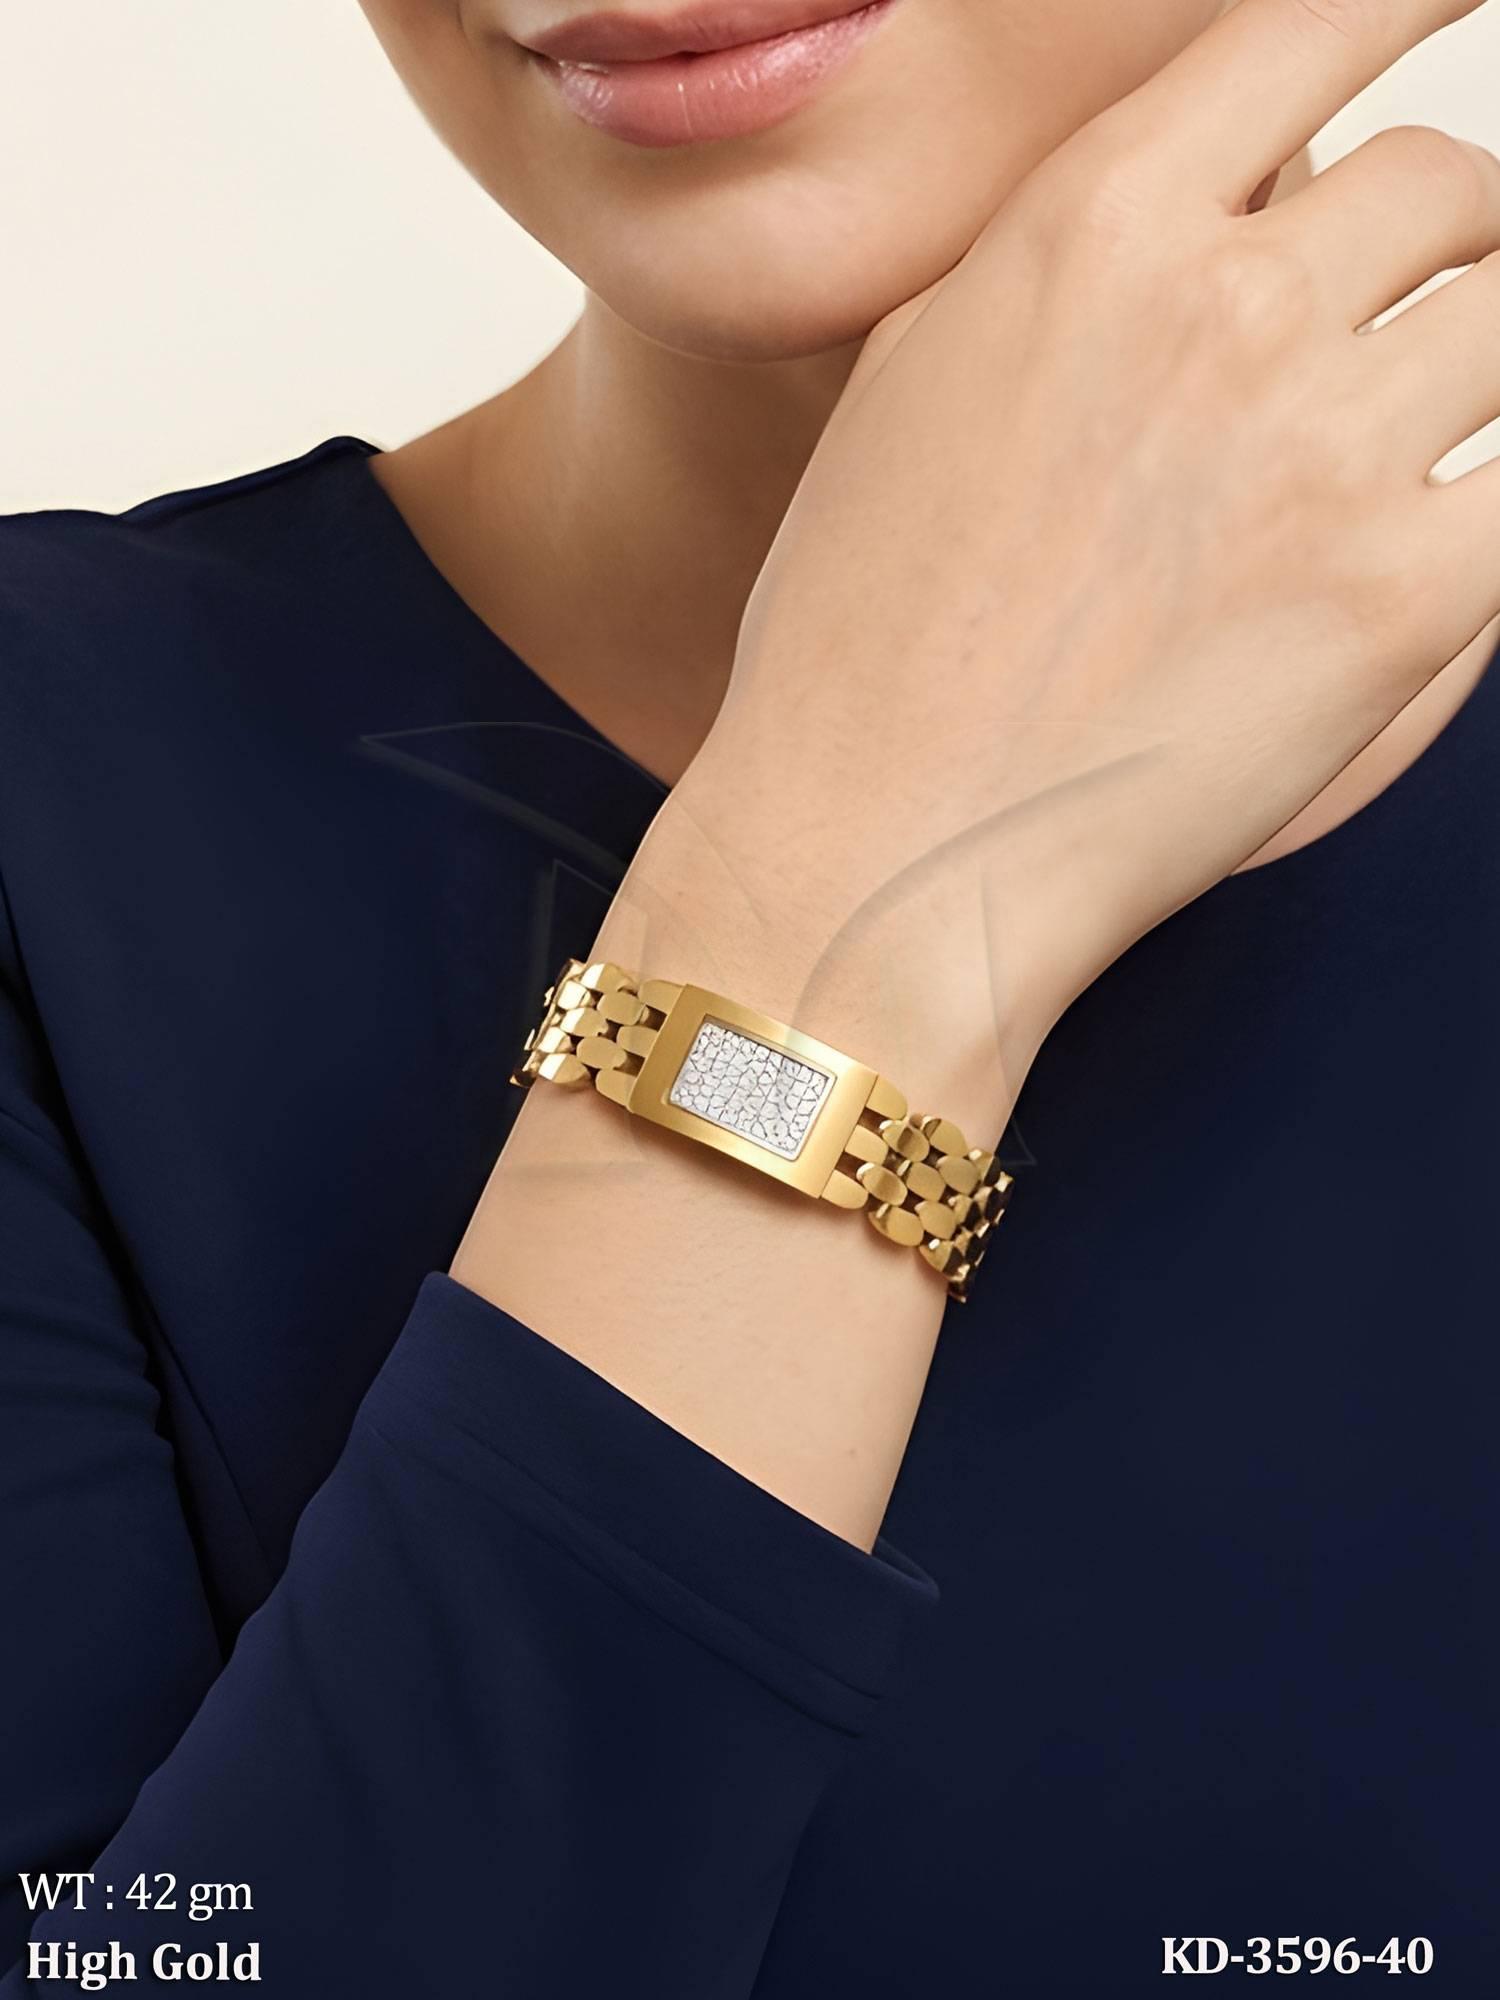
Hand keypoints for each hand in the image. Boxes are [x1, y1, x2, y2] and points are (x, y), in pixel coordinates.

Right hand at [675, 0, 1499, 1108]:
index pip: (1316, 20)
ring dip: (1478, 363)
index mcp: (1090, 227)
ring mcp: (1324, 449)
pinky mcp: (1402, 602)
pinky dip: (1493, 506)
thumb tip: (1196, 217)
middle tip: (1421, 304)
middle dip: (1448, 239)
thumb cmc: (858, 641)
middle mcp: (1224, 304)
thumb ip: (1069, 269)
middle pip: (1448, 185)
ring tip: (1410, 435)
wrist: (873, 847)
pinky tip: (1431, 540)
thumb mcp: (917, 387)